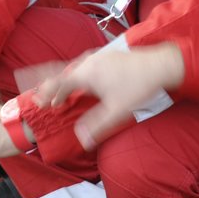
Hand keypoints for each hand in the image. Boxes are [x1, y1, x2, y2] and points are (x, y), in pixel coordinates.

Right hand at [33, 42, 183, 149]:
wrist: (161, 65)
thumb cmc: (139, 86)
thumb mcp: (117, 111)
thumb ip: (97, 126)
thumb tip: (82, 140)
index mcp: (86, 74)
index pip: (58, 83)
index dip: (46, 94)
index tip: (37, 102)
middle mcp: (89, 62)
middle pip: (62, 73)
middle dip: (49, 85)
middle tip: (39, 96)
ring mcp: (98, 57)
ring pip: (73, 69)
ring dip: (63, 81)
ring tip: (58, 94)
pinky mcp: (107, 57)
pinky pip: (83, 66)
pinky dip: (75, 75)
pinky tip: (80, 82)